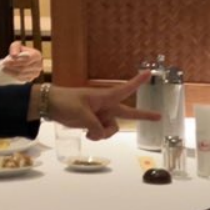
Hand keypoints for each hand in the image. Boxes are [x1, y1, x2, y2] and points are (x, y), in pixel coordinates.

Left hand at [2, 42, 43, 81]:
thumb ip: (15, 47)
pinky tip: (8, 72)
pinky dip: (13, 76)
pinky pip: (21, 79)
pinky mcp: (31, 79)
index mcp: (37, 55)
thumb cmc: (19, 51)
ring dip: (11, 72)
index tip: (5, 61)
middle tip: (3, 65)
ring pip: (21, 74)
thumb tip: (14, 55)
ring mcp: (35, 73)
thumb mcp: (16, 46)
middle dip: (12, 66)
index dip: (16, 60)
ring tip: (4, 68)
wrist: (21, 59)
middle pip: (24, 67)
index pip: (27, 59)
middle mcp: (39, 65)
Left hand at [37, 72, 159, 139]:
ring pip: (112, 129)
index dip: (137, 82)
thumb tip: (101, 135)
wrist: (50, 105)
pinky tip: (86, 134)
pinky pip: (102, 133)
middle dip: (143, 116)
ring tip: (89, 132)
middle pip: (128, 114)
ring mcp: (101, 115)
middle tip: (159, 117)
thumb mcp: (81, 115)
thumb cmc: (65, 102)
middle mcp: (106, 106)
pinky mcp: (94, 123)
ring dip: (103, 134)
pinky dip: (96, 136)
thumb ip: (95, 127)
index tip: (149, 73)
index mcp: (104, 97)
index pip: (125, 89)